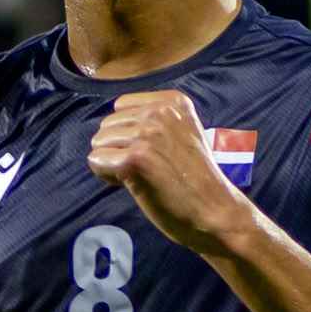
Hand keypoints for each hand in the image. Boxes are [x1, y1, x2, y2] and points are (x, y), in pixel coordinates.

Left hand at [85, 91, 255, 254]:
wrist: (213, 210)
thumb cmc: (194, 179)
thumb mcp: (180, 133)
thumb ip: (152, 122)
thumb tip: (109, 126)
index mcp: (172, 101)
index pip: (122, 105)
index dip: (127, 131)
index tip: (148, 151)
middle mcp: (159, 112)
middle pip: (107, 124)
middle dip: (117, 148)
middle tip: (144, 169)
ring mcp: (146, 134)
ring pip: (99, 142)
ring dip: (111, 163)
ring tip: (140, 176)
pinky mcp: (135, 159)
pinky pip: (97, 161)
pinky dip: (106, 175)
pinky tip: (131, 184)